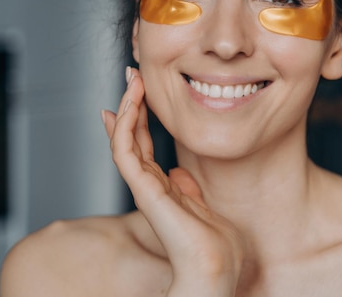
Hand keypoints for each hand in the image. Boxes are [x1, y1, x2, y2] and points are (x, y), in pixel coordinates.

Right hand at [101, 67, 244, 296]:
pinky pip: (124, 150)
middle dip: (130, 104)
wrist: (217, 267)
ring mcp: (144, 187)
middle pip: (131, 137)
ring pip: (123, 139)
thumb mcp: (205, 206)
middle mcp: (150, 186)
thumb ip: (188, 189)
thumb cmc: (218, 245)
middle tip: (132, 73)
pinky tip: (130, 101)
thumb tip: (180, 173)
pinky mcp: (142, 189)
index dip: (138, 119)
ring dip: (126, 106)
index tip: (137, 92)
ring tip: (132, 78)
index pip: (142, 147)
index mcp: (164, 188)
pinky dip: (124, 124)